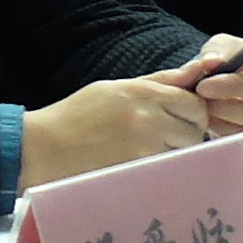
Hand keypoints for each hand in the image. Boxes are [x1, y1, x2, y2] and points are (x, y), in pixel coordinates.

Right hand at [18, 76, 209, 186]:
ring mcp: (144, 149)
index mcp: (143, 94)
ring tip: (149, 150)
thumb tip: (197, 69)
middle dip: (187, 134)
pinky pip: (166, 170)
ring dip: (175, 153)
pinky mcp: (137, 172)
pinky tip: (140, 164)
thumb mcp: (116, 88)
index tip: (181, 117)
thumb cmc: (79, 114)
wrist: (45, 146)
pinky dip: (160, 168)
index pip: (194, 103)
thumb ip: (159, 81)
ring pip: (183, 154)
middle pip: (195, 131)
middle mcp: (148, 120)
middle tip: (167, 137)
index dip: (193, 112)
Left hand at [145, 41, 242, 164]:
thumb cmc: (239, 65)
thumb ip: (219, 49)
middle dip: (224, 111)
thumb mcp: (229, 46)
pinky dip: (226, 148)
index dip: (230, 86)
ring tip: (203, 118)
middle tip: (198, 105)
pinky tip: (210, 133)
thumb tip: (210, 62)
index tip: (202, 86)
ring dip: (223, 131)